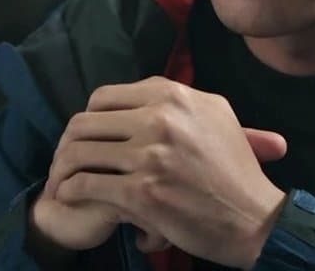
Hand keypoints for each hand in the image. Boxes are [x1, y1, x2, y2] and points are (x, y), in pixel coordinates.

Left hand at [45, 77, 288, 267]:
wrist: (253, 217)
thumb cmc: (236, 169)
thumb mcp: (216, 115)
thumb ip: (179, 100)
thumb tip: (145, 96)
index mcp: (172, 96)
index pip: (105, 96)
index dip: (89, 118)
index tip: (87, 137)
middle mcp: (159, 119)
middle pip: (85, 122)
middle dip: (67, 143)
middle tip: (65, 160)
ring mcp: (149, 156)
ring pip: (79, 153)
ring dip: (63, 168)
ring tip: (61, 180)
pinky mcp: (141, 193)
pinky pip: (86, 186)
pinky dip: (71, 191)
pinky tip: (70, 197)